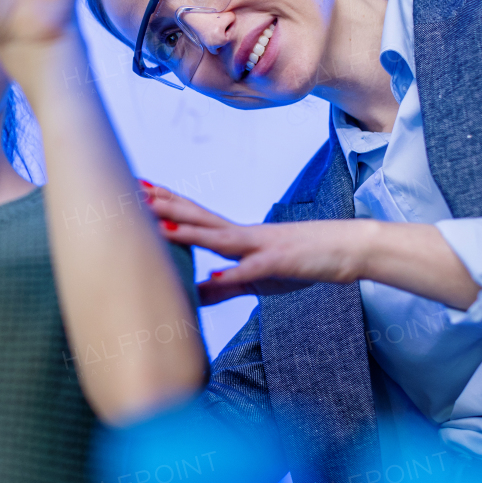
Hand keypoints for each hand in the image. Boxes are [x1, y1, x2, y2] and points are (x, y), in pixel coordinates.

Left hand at [140, 182, 367, 305]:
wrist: (349, 248)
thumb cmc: (304, 262)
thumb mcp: (257, 280)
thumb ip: (224, 286)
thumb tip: (192, 292)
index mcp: (236, 238)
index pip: (193, 216)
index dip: (164, 204)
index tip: (136, 190)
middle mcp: (243, 235)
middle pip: (197, 217)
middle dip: (163, 206)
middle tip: (132, 191)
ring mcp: (262, 246)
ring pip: (219, 238)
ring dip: (188, 232)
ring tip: (157, 226)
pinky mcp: (281, 264)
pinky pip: (254, 270)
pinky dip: (234, 273)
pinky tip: (214, 275)